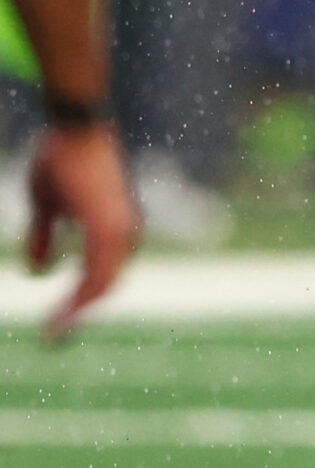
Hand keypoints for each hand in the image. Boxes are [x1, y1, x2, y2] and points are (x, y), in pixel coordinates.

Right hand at [26, 123, 136, 342]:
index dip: (79, 304)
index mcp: (112, 230)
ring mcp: (119, 230)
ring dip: (78, 313)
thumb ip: (43, 237)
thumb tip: (37, 271)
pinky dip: (82, 298)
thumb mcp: (45, 204)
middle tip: (53, 340)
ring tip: (54, 335)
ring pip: (102, 285)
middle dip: (78, 316)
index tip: (56, 327)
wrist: (73, 127)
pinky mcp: (109, 225)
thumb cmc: (61, 158)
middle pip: (104, 287)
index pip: (100, 276)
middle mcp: (122, 233)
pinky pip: (99, 272)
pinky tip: (65, 315)